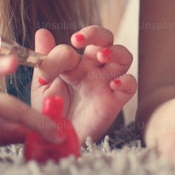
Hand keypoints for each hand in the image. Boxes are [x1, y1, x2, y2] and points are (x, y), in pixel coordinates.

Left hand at [31, 26, 136, 142]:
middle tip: (78, 39)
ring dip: (115, 52)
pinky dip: (127, 81)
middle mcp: (94, 69)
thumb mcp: (43, 86)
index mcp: (75, 63)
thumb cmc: (51, 112)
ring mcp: (106, 83)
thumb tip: (42, 32)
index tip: (45, 73)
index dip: (59, 55)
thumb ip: (45, 61)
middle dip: (96, 33)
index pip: (73, 47)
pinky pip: (131, 85)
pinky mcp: (115, 101)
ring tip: (102, 56)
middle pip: (106, 39)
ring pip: (124, 57)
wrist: (57, 142)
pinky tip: (114, 84)